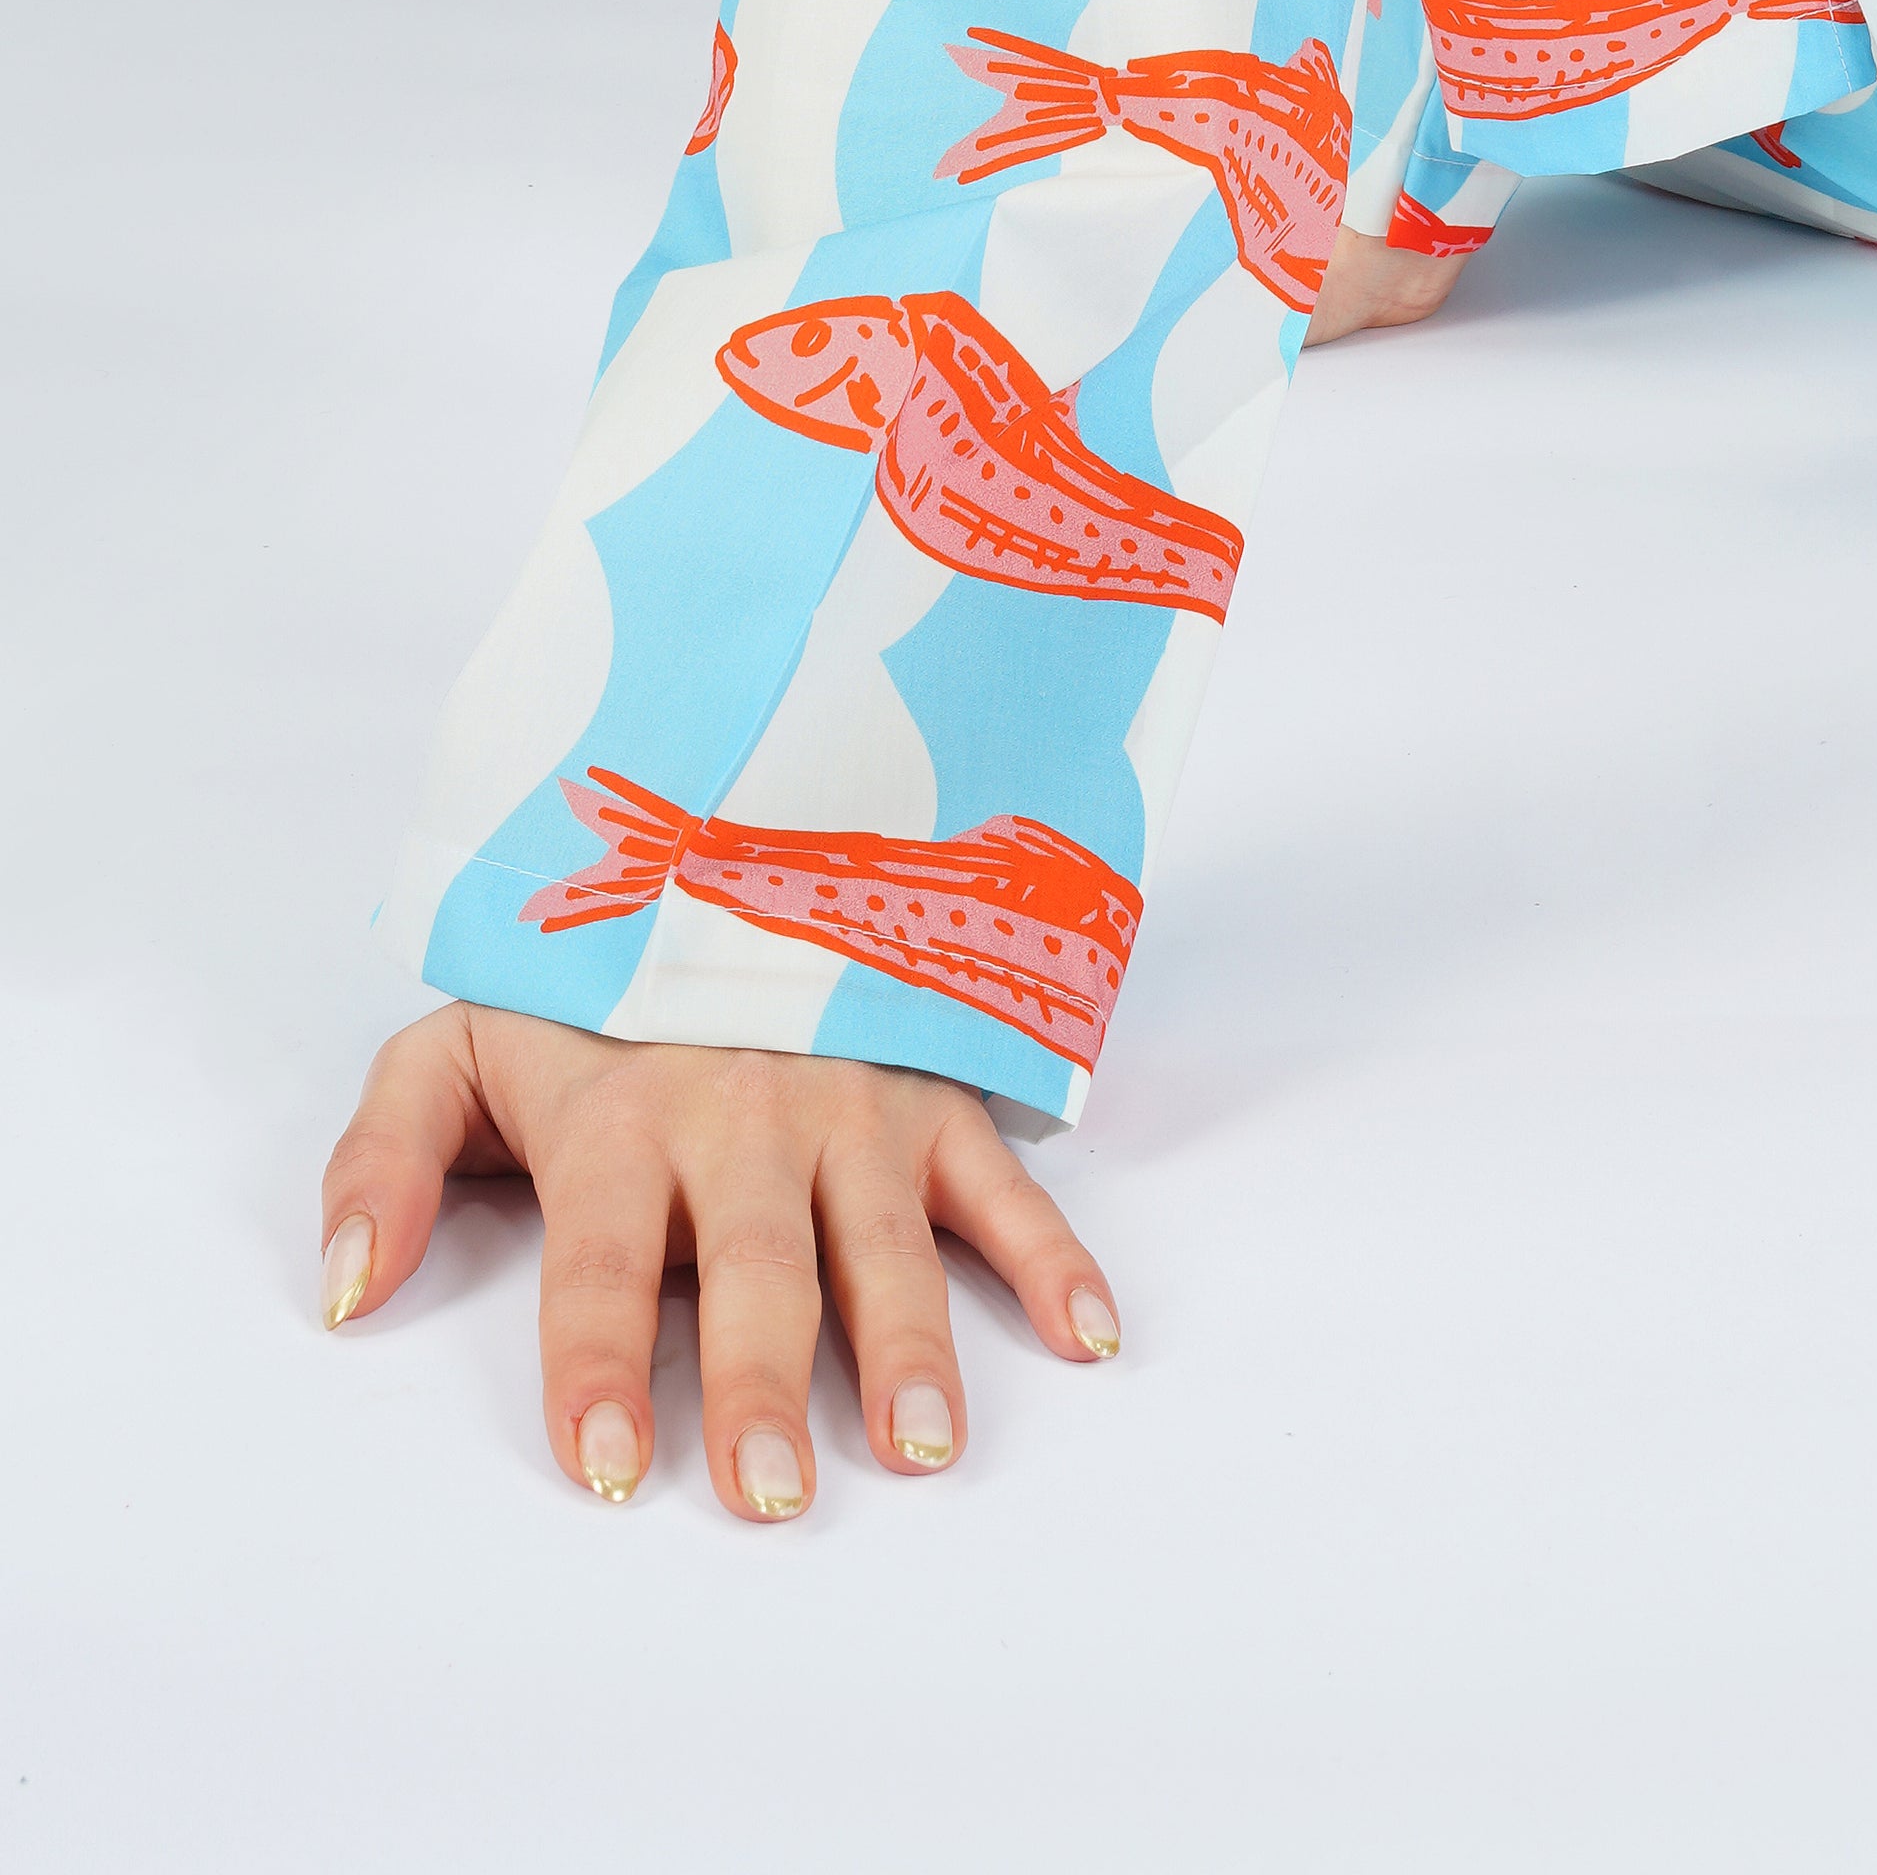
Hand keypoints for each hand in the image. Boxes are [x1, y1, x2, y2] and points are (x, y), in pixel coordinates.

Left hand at [317, 1003, 1121, 1513]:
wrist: (726, 831)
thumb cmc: (587, 980)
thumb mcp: (458, 1038)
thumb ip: (385, 1155)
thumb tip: (344, 1289)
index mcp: (621, 1117)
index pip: (604, 1261)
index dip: (602, 1362)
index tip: (604, 1465)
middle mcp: (743, 1115)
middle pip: (757, 1266)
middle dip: (763, 1380)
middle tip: (768, 1491)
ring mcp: (852, 1103)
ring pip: (886, 1238)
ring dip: (908, 1343)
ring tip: (920, 1447)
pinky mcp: (932, 1090)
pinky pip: (1002, 1180)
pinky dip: (1054, 1255)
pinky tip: (1086, 1336)